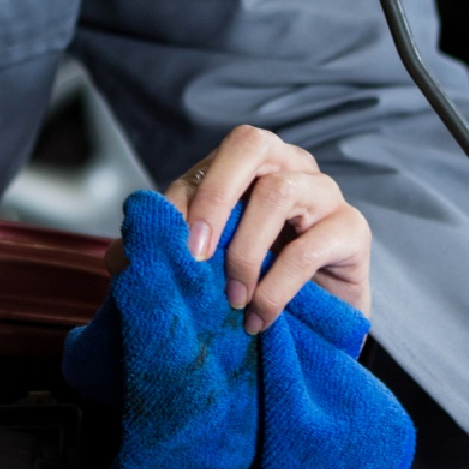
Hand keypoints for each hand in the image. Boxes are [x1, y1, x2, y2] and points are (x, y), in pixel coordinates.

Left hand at [104, 124, 370, 333]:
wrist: (314, 323)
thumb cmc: (252, 277)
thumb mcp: (202, 262)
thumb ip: (162, 252)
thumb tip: (115, 257)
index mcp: (246, 163)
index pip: (209, 163)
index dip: (185, 201)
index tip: (170, 249)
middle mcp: (286, 164)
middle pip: (251, 145)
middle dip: (215, 196)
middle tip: (197, 254)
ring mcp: (323, 192)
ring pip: (280, 192)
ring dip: (247, 250)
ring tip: (233, 298)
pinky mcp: (352, 230)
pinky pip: (313, 245)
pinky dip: (278, 284)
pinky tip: (260, 315)